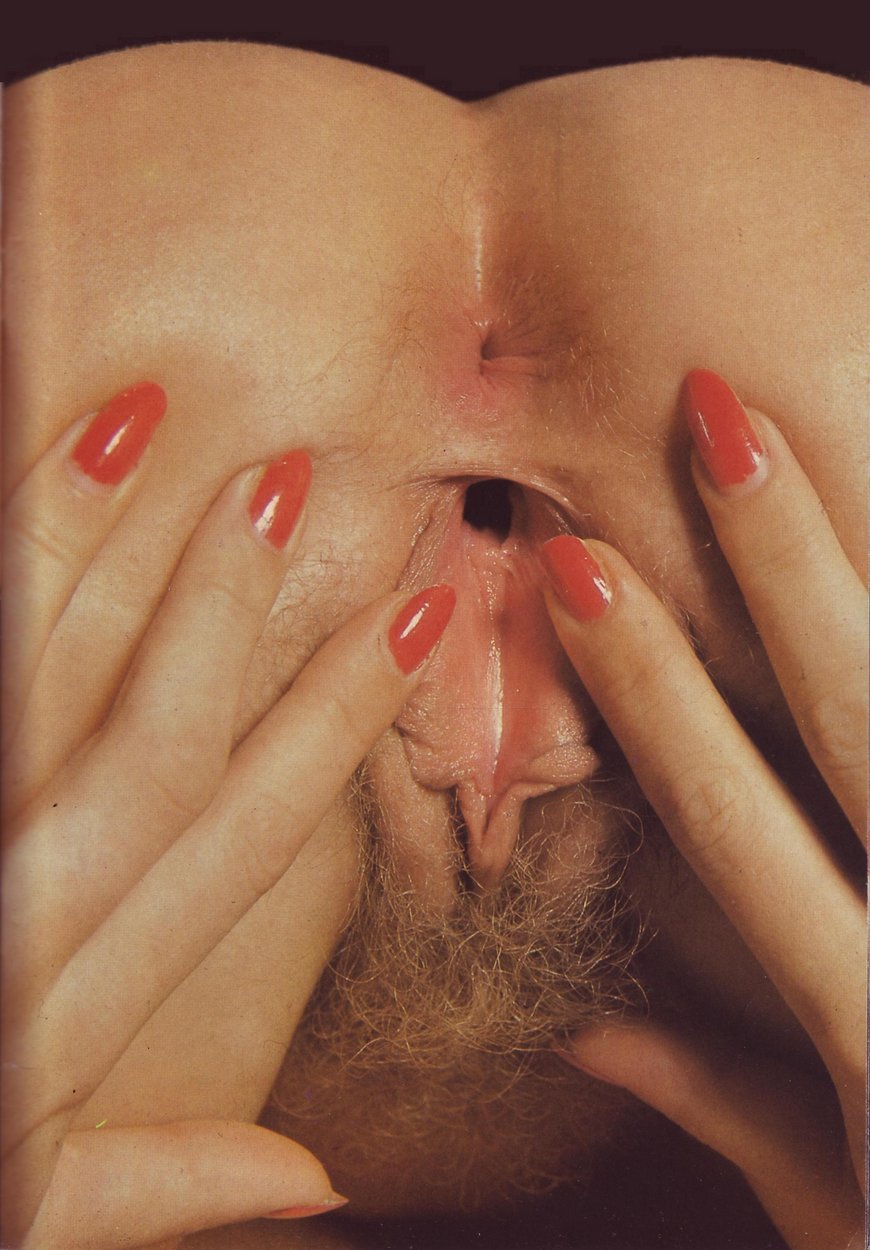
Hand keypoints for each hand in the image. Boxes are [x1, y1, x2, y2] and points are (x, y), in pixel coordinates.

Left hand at [1, 383, 455, 1248]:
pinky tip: (33, 462)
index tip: (417, 617)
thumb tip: (314, 1184)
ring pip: (40, 690)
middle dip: (239, 610)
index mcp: (78, 1015)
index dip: (342, 721)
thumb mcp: (29, 1209)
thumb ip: (160, 1182)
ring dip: (97, 552)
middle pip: (165, 749)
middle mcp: (25, 931)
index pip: (247, 835)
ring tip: (159, 425)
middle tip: (299, 478)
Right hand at [541, 370, 865, 1249]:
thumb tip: (588, 1030)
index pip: (720, 803)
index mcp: (864, 1013)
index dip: (642, 682)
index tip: (576, 567)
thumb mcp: (841, 1216)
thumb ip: (723, 1104)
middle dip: (779, 558)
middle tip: (721, 409)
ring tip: (845, 429)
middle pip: (856, 708)